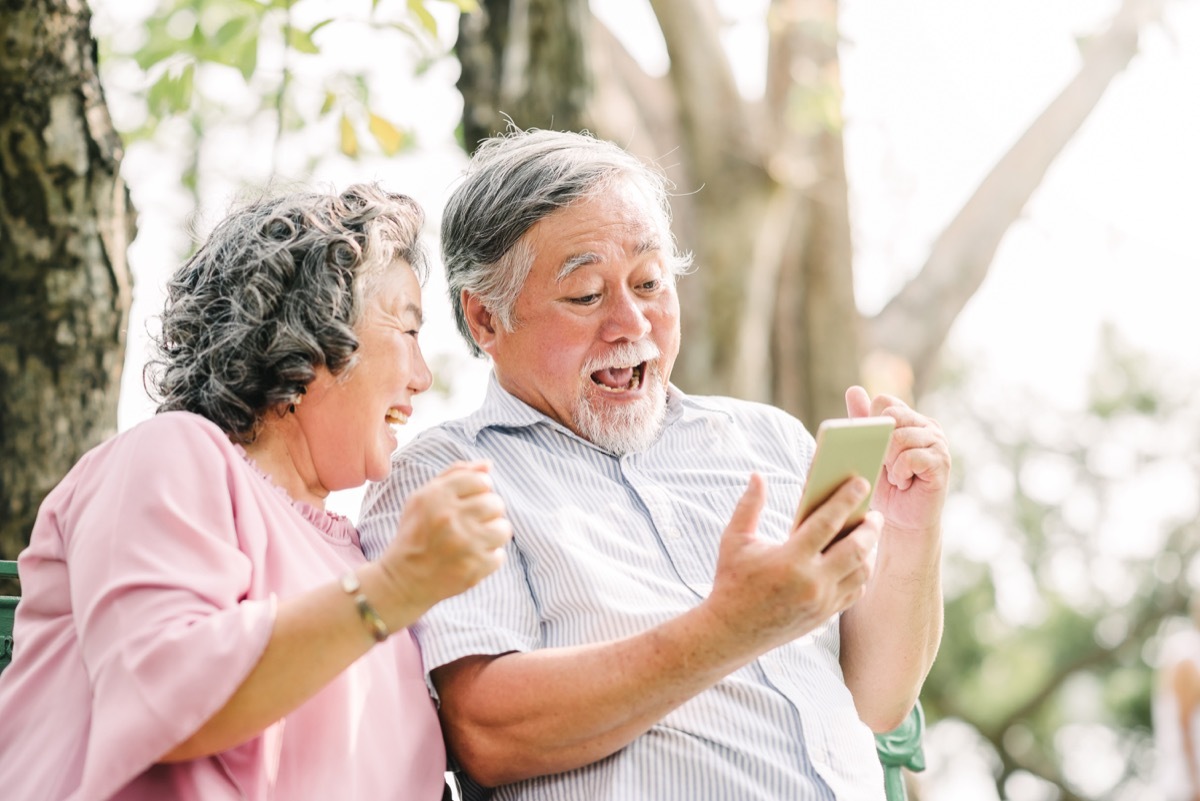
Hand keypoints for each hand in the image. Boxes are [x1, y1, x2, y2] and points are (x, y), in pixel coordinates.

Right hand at [375, 461, 511, 619]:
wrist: (403, 579)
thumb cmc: (416, 533)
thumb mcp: (424, 497)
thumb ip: (455, 474)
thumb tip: (488, 464)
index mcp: (437, 496)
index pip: (482, 480)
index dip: (480, 490)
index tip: (470, 501)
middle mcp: (450, 518)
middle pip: (496, 503)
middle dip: (489, 511)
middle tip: (474, 522)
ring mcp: (464, 545)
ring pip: (503, 528)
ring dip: (493, 534)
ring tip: (476, 539)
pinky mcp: (473, 569)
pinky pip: (500, 555)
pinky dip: (489, 557)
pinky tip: (471, 558)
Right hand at [700, 474, 882, 653]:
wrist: (731, 632)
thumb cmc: (732, 580)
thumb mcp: (734, 540)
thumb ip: (749, 506)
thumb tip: (758, 476)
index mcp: (790, 560)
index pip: (827, 523)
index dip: (846, 499)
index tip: (861, 483)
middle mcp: (811, 582)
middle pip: (856, 548)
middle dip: (870, 527)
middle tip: (874, 513)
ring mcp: (822, 602)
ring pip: (861, 572)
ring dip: (870, 550)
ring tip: (869, 534)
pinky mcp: (825, 616)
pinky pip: (855, 591)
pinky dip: (861, 573)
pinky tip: (858, 560)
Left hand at [845, 385, 950, 536]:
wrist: (901, 520)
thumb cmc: (883, 485)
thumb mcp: (867, 450)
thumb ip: (861, 421)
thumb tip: (854, 389)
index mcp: (908, 418)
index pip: (884, 402)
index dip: (872, 423)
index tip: (875, 446)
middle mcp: (926, 425)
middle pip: (892, 416)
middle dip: (880, 443)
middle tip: (886, 465)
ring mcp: (937, 442)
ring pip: (900, 437)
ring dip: (890, 462)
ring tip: (895, 476)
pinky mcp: (942, 461)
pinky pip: (910, 457)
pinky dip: (900, 473)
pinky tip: (904, 482)